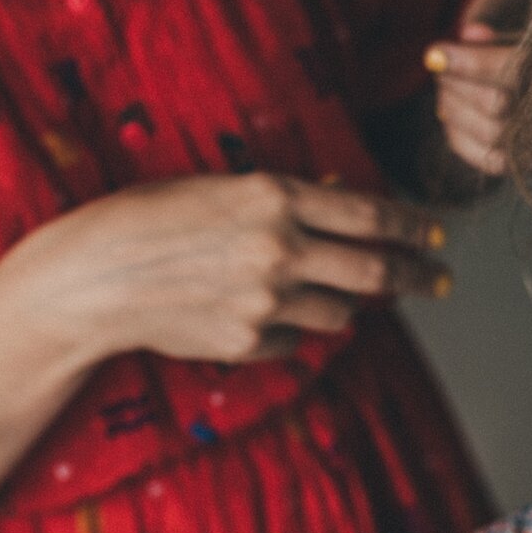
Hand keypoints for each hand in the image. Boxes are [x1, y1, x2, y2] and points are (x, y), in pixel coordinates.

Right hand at [0, 172, 449, 368]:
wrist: (91, 280)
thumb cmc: (148, 220)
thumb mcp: (217, 189)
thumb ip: (281, 200)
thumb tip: (340, 202)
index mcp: (274, 198)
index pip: (372, 215)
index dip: (413, 226)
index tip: (434, 234)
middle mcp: (280, 250)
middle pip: (377, 273)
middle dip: (419, 276)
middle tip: (440, 280)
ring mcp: (267, 303)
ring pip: (343, 314)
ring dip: (350, 305)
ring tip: (339, 295)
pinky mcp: (250, 344)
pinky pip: (294, 342)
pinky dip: (293, 331)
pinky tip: (258, 314)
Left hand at [425, 0, 531, 175]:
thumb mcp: (518, 2)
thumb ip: (494, 9)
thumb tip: (470, 35)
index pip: (513, 70)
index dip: (468, 63)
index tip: (434, 52)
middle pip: (497, 106)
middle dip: (457, 85)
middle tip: (439, 68)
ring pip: (491, 135)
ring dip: (453, 110)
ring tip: (444, 88)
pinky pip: (490, 163)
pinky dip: (458, 138)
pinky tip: (450, 114)